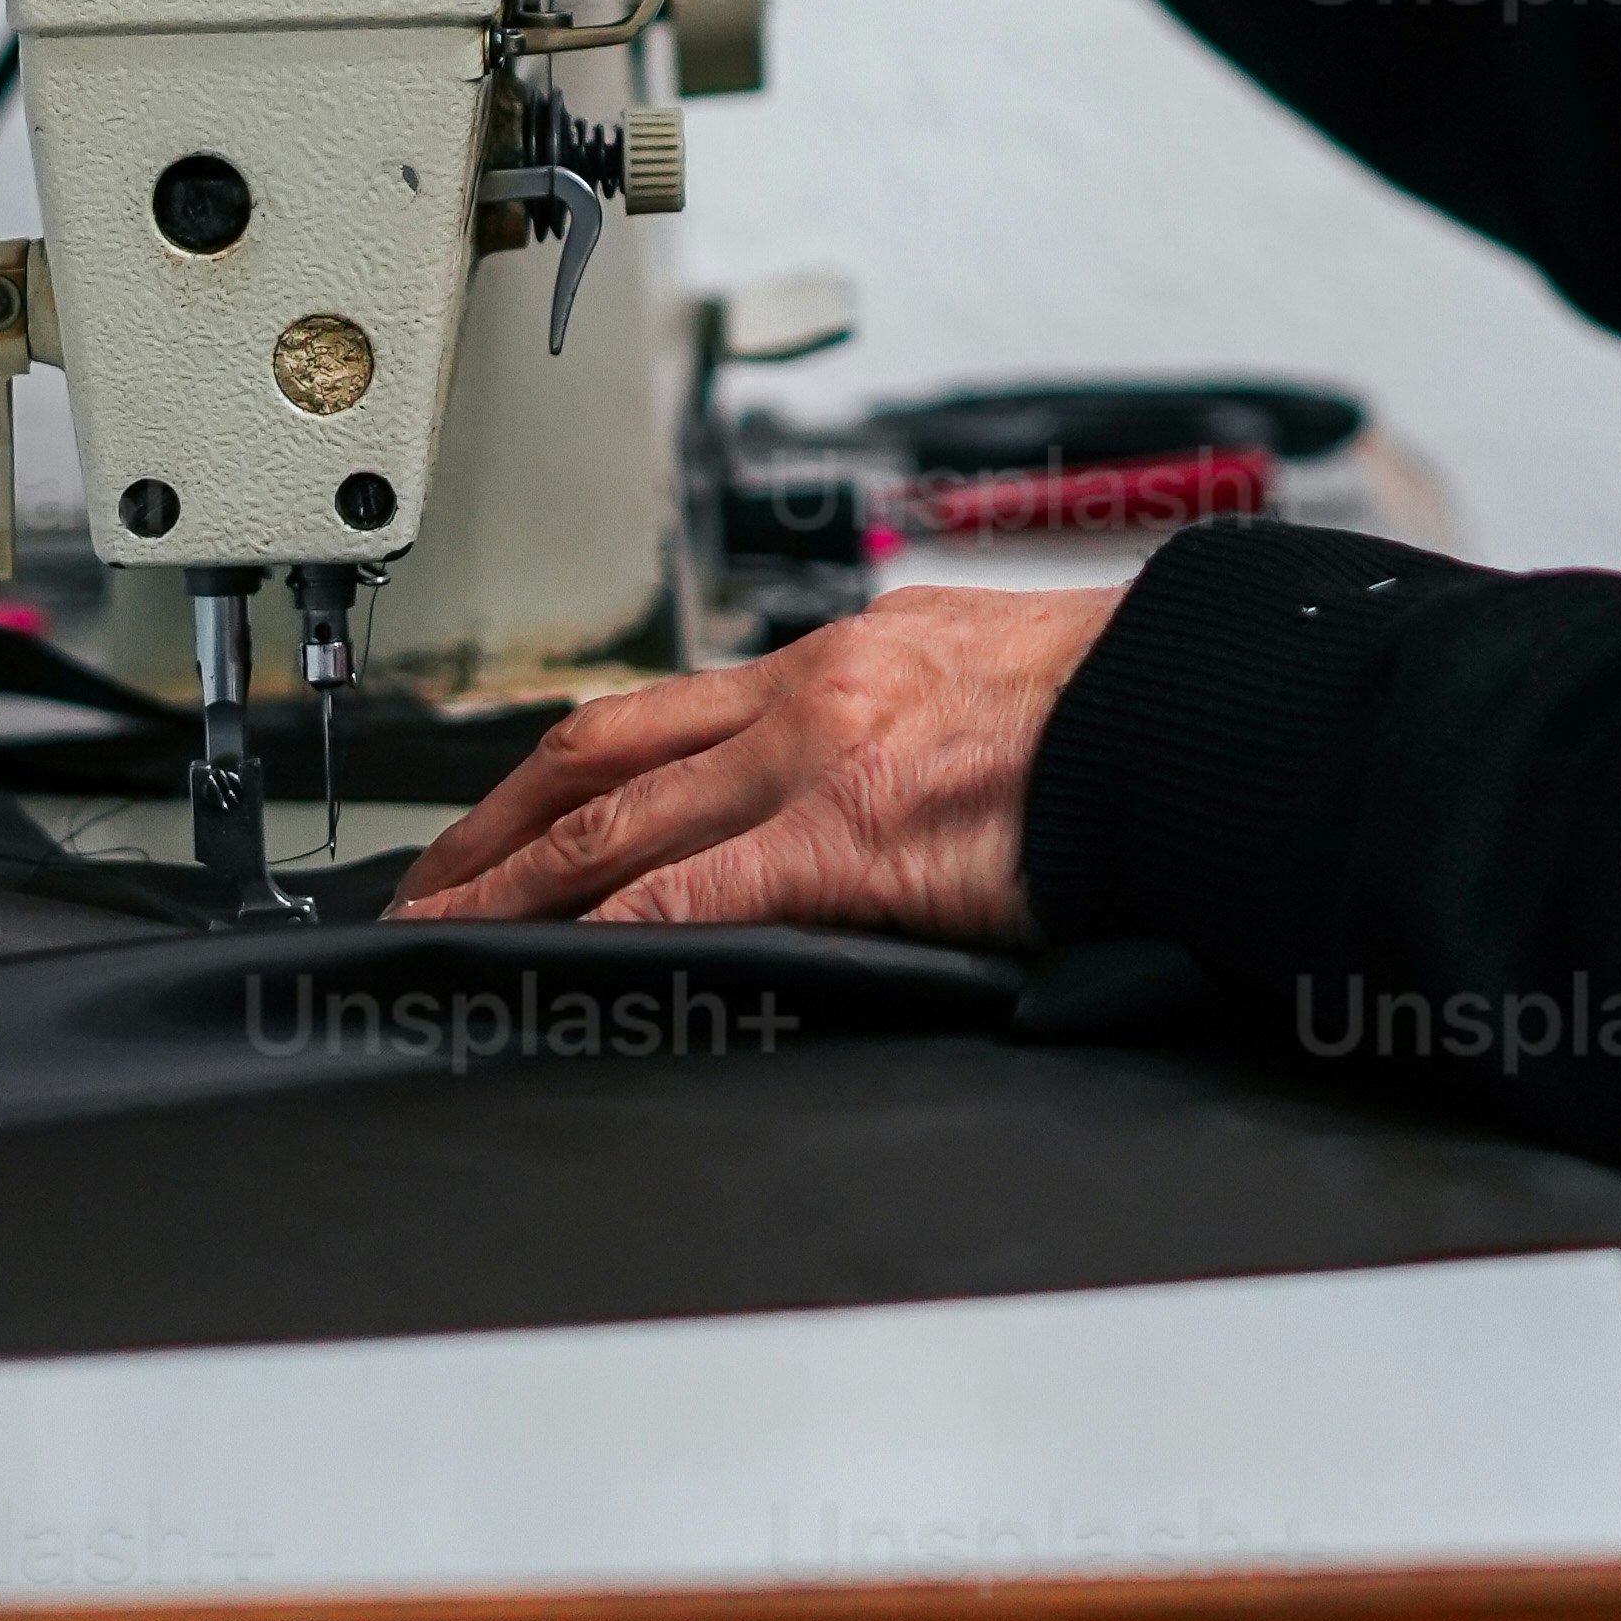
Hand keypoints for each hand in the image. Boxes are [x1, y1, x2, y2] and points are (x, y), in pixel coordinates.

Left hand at [392, 588, 1119, 946]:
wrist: (1196, 714)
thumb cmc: (1119, 708)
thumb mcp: (979, 672)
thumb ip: (897, 713)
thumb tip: (868, 771)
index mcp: (842, 655)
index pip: (659, 708)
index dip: (556, 767)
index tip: (502, 820)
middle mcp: (807, 689)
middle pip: (597, 751)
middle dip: (492, 827)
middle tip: (425, 890)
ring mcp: (817, 759)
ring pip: (614, 819)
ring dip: (511, 884)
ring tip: (446, 938)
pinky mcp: (846, 838)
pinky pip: (692, 890)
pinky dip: (609, 929)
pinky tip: (554, 964)